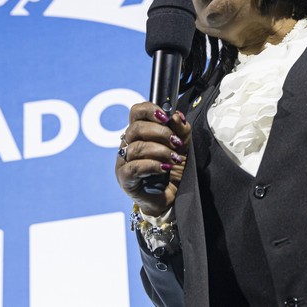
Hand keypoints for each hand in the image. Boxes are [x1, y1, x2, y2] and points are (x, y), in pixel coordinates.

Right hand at [115, 102, 189, 216]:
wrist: (172, 197)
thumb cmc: (174, 169)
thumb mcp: (183, 146)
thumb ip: (181, 130)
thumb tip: (176, 115)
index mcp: (140, 133)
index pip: (136, 112)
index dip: (150, 110)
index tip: (166, 117)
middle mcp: (128, 144)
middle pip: (136, 128)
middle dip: (161, 133)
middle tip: (177, 143)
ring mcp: (123, 161)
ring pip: (136, 147)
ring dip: (160, 151)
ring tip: (174, 159)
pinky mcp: (124, 178)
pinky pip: (133, 167)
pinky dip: (152, 165)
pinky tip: (164, 168)